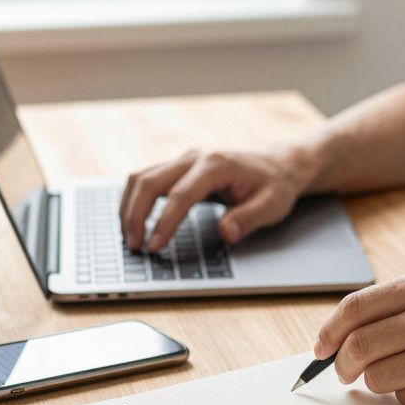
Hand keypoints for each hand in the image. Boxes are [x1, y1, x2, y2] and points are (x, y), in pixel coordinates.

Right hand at [119, 149, 310, 251]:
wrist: (276, 166)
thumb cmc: (274, 186)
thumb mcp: (272, 205)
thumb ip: (248, 219)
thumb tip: (226, 234)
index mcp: (216, 165)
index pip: (180, 195)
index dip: (164, 222)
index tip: (154, 246)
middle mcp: (194, 158)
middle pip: (150, 181)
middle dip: (135, 214)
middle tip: (133, 246)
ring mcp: (183, 161)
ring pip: (141, 177)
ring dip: (129, 206)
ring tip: (129, 238)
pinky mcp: (177, 168)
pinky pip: (146, 179)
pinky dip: (134, 200)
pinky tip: (134, 221)